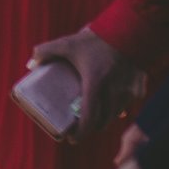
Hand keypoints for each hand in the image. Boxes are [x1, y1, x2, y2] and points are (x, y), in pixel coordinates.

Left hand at [30, 28, 145, 138]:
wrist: (131, 30)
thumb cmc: (96, 39)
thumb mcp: (67, 44)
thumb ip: (45, 51)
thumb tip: (30, 64)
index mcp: (96, 86)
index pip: (90, 119)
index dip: (81, 133)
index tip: (71, 139)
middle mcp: (114, 93)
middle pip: (102, 122)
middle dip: (90, 128)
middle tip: (79, 128)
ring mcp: (129, 93)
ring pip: (115, 115)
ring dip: (104, 119)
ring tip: (92, 117)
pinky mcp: (139, 89)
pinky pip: (126, 105)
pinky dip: (117, 107)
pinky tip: (109, 105)